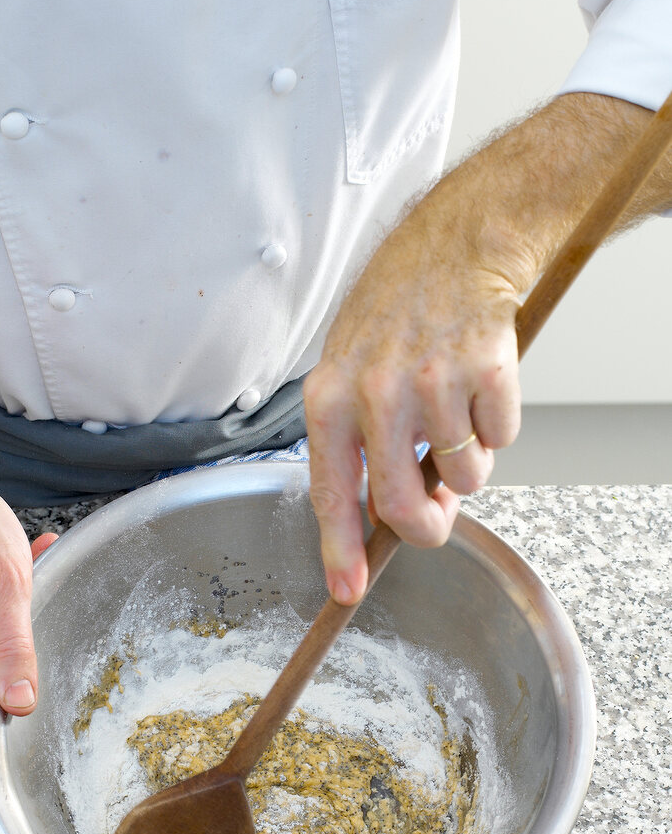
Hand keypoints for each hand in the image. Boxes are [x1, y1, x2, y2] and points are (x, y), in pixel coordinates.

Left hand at [305, 91, 669, 606]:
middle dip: (427, 525)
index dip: (340, 550)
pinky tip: (477, 385)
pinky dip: (496, 426)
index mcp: (332, 395)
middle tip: (438, 511)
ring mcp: (433, 380)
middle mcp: (377, 391)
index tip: (347, 590)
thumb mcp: (351, 370)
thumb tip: (383, 515)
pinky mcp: (486, 370)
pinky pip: (501, 439)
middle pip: (401, 506)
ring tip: (455, 413)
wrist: (456, 243)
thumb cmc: (398, 309)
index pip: (331, 492)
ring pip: (463, 476)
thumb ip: (360, 444)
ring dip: (468, 462)